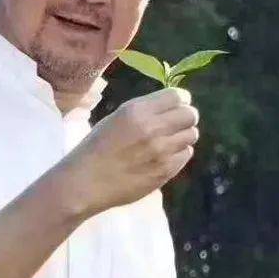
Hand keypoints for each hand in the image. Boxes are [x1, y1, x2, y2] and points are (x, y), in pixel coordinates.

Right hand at [57, 88, 198, 216]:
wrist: (87, 182)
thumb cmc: (97, 147)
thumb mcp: (117, 117)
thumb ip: (145, 111)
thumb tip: (170, 107)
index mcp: (138, 110)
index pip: (176, 96)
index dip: (180, 99)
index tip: (177, 105)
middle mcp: (153, 128)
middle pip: (190, 115)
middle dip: (186, 117)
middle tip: (176, 125)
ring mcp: (162, 151)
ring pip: (191, 135)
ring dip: (183, 136)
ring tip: (169, 142)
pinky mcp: (166, 171)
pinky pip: (186, 155)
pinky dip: (179, 154)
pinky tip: (164, 157)